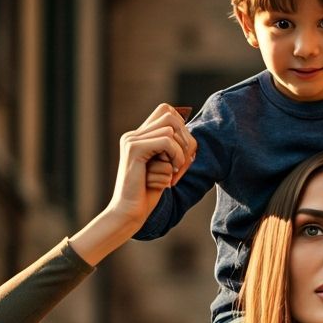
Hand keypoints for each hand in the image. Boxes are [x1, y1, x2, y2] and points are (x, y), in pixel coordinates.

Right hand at [106, 104, 196, 227]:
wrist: (129, 212)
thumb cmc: (148, 194)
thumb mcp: (165, 169)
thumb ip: (174, 152)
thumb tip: (192, 140)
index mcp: (139, 137)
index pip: (167, 111)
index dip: (182, 128)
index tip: (182, 154)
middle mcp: (133, 135)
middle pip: (171, 116)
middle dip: (185, 139)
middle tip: (182, 164)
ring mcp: (132, 140)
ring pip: (170, 129)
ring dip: (180, 153)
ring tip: (174, 172)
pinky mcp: (134, 148)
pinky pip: (166, 142)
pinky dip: (175, 158)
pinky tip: (171, 175)